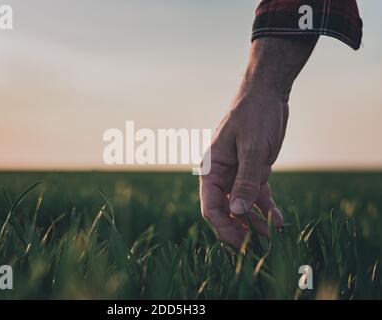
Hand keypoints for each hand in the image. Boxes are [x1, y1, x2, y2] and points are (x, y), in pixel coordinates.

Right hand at [200, 91, 285, 248]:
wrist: (267, 95)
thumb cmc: (254, 116)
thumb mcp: (251, 149)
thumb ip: (244, 181)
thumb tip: (237, 213)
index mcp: (212, 169)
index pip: (210, 206)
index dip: (223, 227)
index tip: (239, 244)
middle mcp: (222, 175)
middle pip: (225, 210)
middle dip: (239, 229)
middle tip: (257, 246)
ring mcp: (238, 174)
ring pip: (242, 206)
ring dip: (254, 222)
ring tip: (272, 236)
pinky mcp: (254, 171)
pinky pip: (258, 196)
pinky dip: (266, 209)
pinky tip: (278, 220)